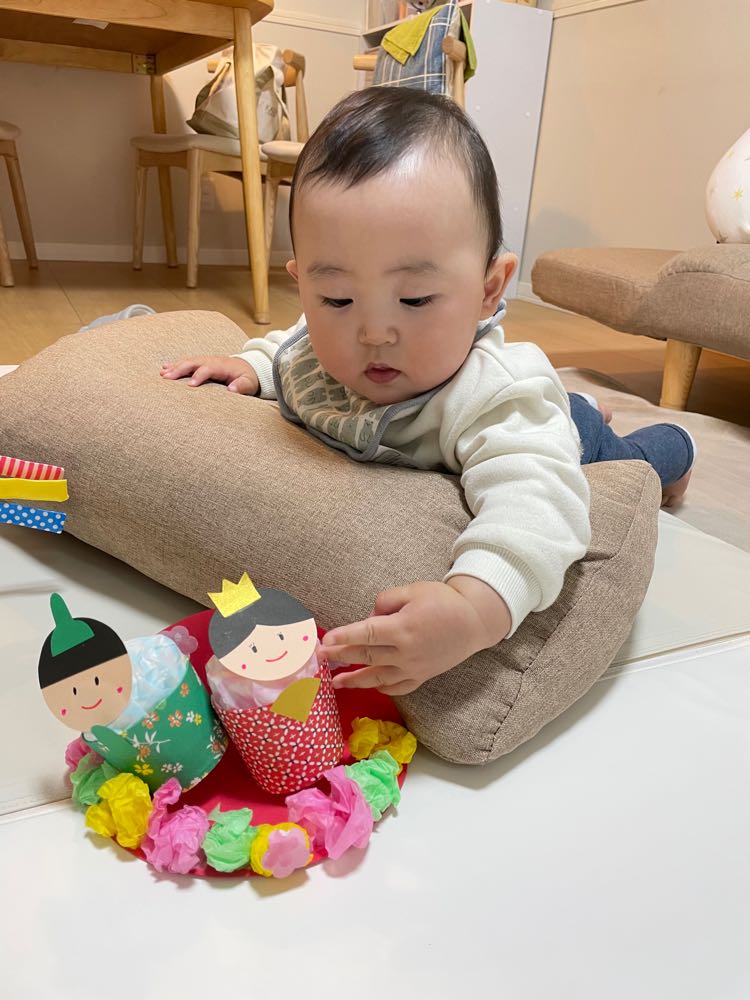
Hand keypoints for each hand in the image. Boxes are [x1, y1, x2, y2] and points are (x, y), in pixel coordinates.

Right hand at [160, 355, 259, 394]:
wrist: (248, 368)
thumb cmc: (247, 378)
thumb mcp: (249, 383)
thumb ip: (242, 386)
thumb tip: (231, 390)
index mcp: (222, 366)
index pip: (208, 369)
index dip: (199, 376)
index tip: (190, 386)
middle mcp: (211, 361)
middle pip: (193, 362)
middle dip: (180, 369)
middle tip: (167, 378)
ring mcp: (205, 360)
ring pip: (188, 361)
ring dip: (174, 367)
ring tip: (162, 374)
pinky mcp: (201, 363)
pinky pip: (187, 362)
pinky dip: (175, 364)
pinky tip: (164, 367)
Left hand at [323, 578, 511, 695]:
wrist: (474, 621)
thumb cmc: (443, 601)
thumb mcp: (413, 590)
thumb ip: (385, 601)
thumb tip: (369, 616)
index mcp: (402, 628)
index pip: (365, 634)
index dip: (342, 638)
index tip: (324, 641)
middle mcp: (406, 652)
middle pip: (366, 656)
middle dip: (340, 657)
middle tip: (320, 658)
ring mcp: (414, 668)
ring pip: (378, 677)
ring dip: (355, 680)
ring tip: (336, 682)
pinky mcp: (423, 676)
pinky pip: (398, 687)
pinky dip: (382, 688)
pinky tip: (370, 685)